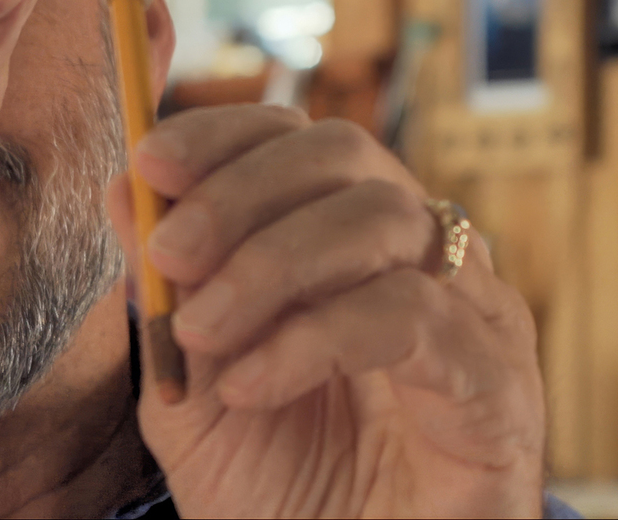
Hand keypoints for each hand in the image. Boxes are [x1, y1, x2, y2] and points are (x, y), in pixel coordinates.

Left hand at [108, 106, 544, 517]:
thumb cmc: (280, 497)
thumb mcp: (194, 394)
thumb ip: (166, 298)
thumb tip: (120, 191)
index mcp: (351, 249)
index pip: (299, 140)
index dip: (224, 135)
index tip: (149, 162)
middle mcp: (420, 262)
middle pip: (346, 154)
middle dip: (241, 189)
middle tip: (172, 252)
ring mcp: (470, 315)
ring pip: (382, 219)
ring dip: (271, 264)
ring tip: (202, 333)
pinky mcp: (497, 385)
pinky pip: (411, 317)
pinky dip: (315, 339)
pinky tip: (253, 387)